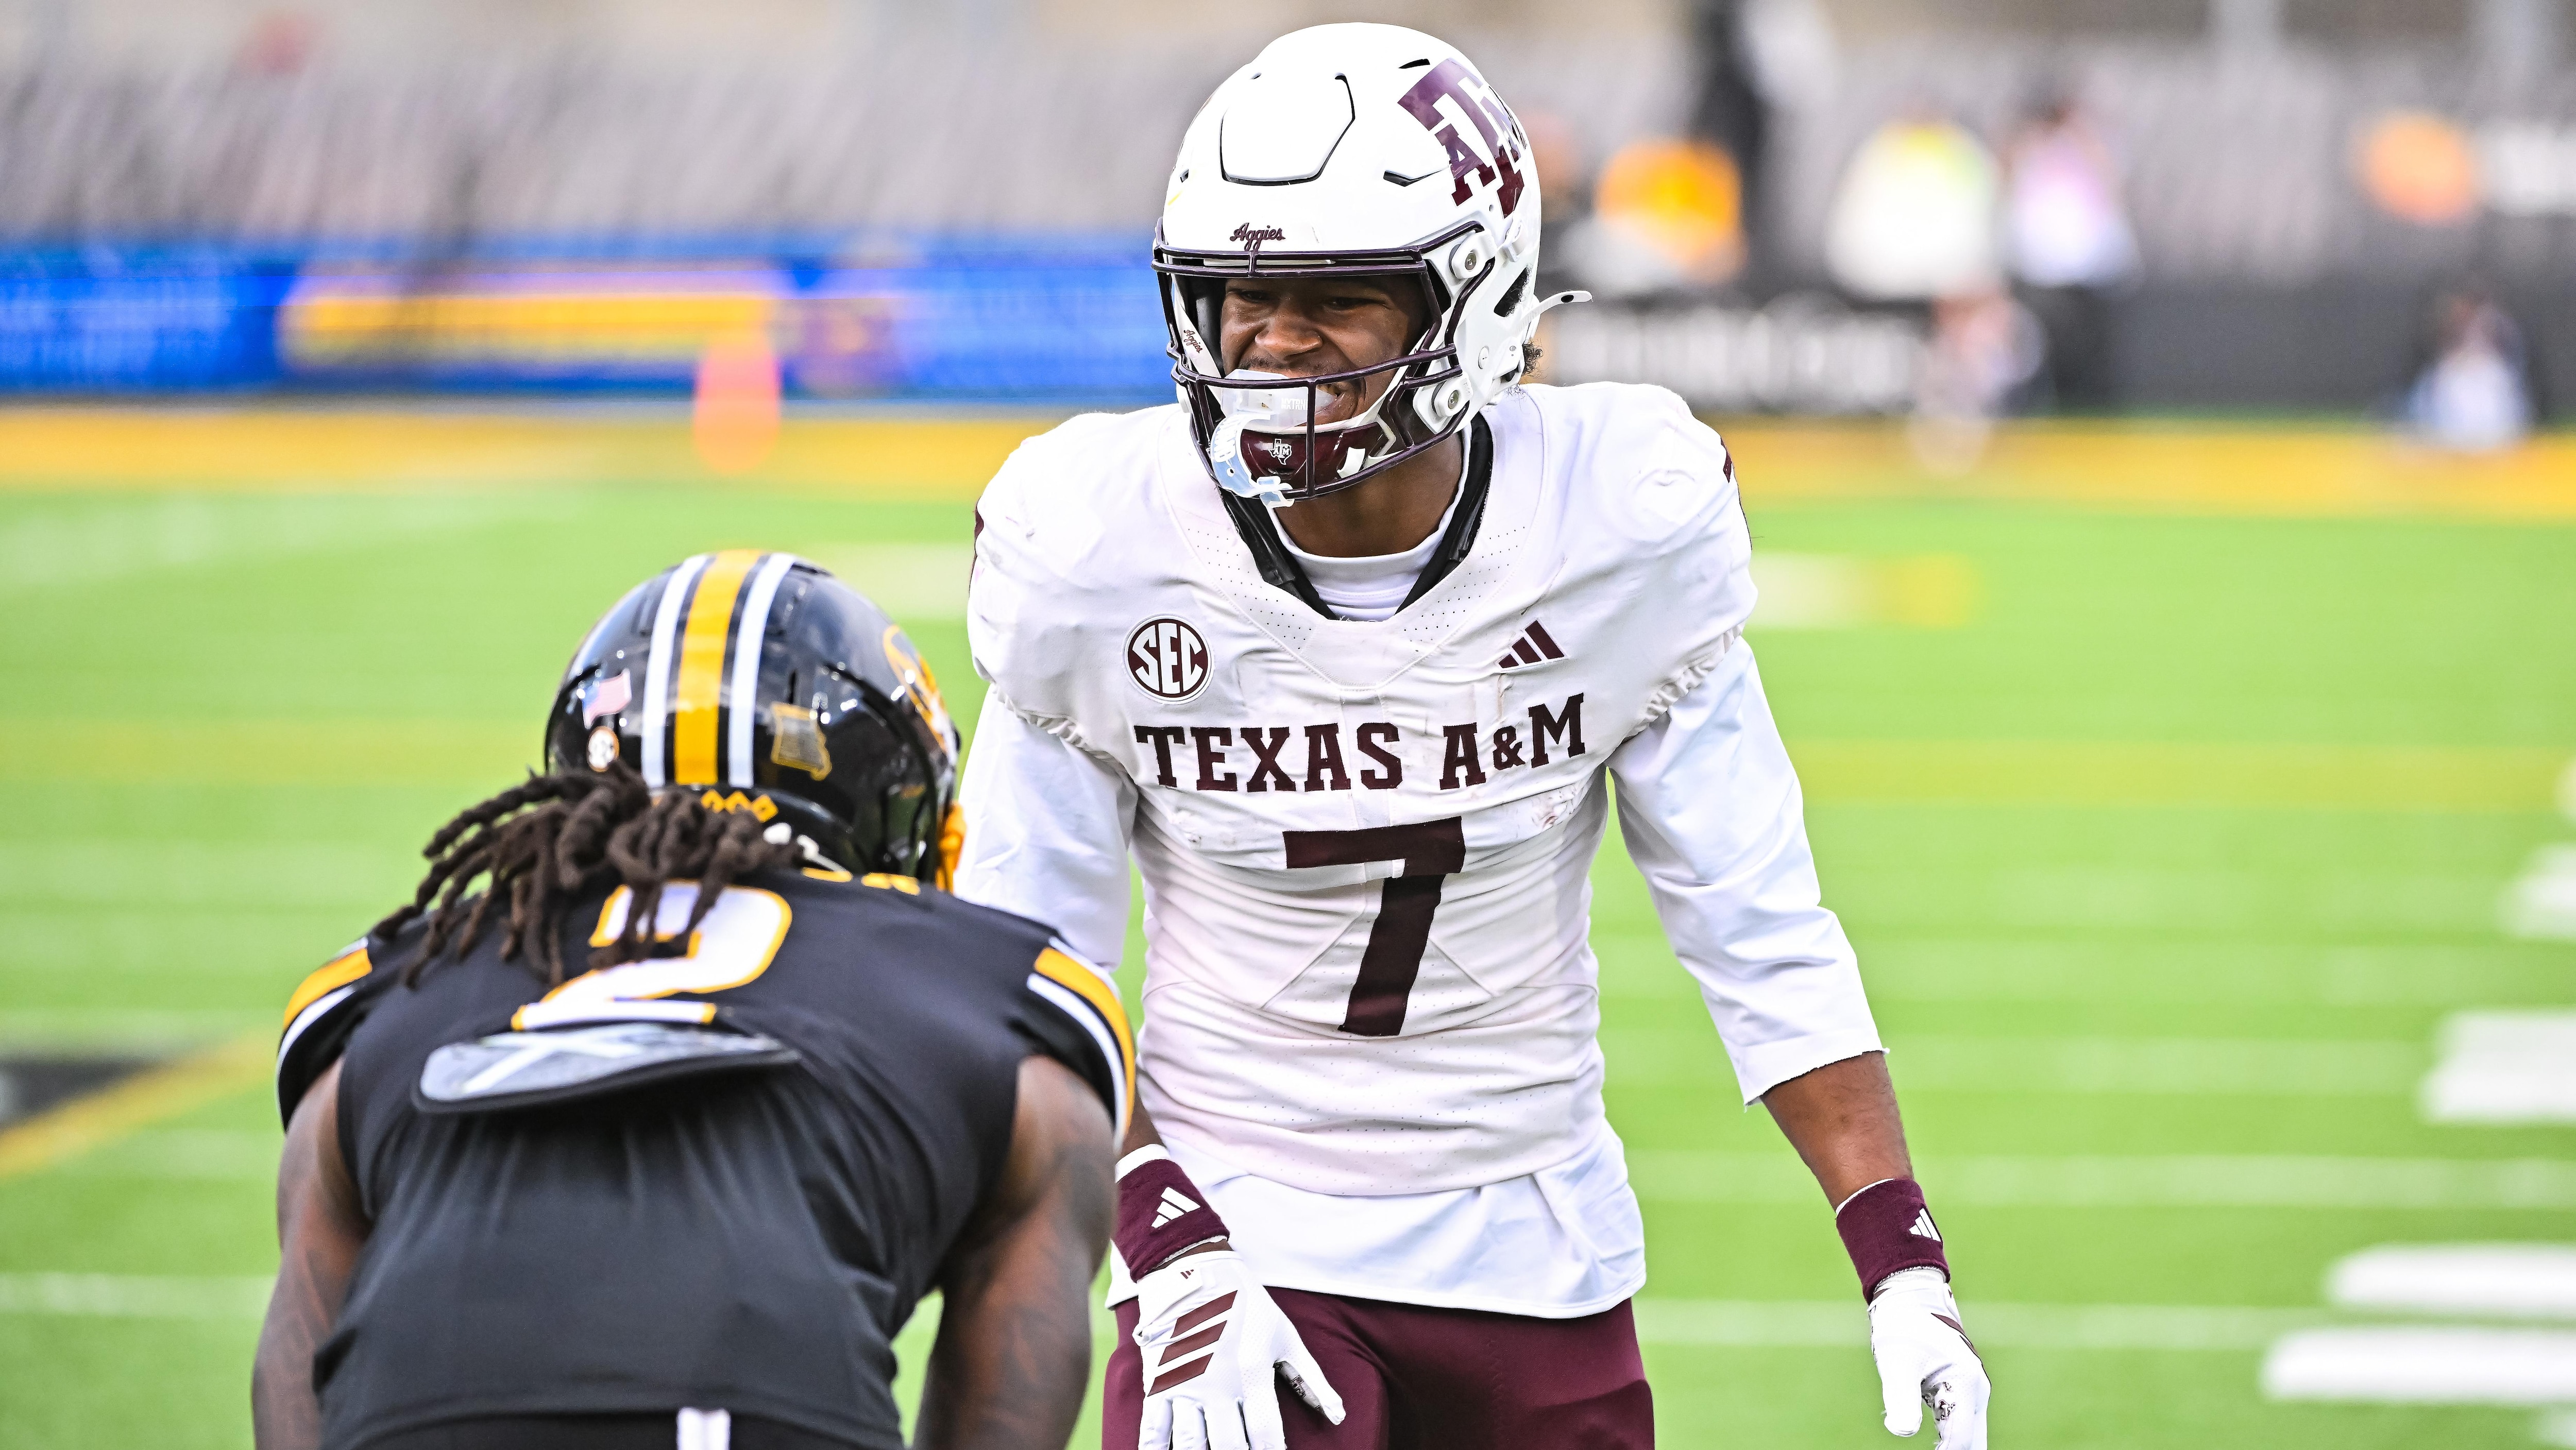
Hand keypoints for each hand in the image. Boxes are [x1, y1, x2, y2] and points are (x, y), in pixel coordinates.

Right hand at [1133, 1249, 1343, 1449]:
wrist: (1192, 1268)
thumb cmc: (1245, 1304)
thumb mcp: (1285, 1337)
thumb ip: (1311, 1380)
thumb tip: (1338, 1416)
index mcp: (1252, 1374)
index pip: (1266, 1434)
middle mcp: (1217, 1385)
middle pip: (1228, 1445)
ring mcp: (1184, 1385)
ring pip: (1189, 1443)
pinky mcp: (1157, 1382)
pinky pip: (1153, 1428)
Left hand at [1868, 1268, 1988, 1448]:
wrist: (1909, 1298)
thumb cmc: (1902, 1327)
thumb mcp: (1896, 1363)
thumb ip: (1901, 1398)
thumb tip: (1901, 1432)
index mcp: (1966, 1384)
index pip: (1959, 1440)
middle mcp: (1976, 1390)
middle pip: (1972, 1442)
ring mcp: (1971, 1391)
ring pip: (1968, 1435)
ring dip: (1953, 1445)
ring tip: (1935, 1448)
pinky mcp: (1959, 1391)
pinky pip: (1958, 1424)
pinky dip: (1949, 1439)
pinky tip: (1935, 1445)